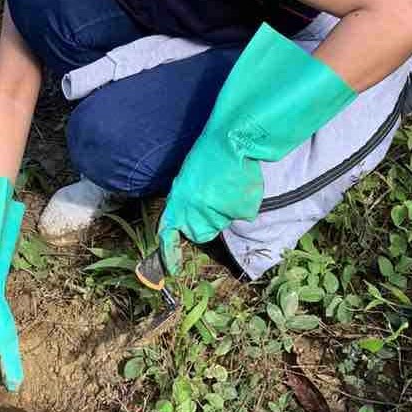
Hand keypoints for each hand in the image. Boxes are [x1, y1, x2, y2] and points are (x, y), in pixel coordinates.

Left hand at [157, 140, 262, 275]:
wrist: (232, 142)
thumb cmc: (208, 156)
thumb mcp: (187, 179)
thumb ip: (186, 203)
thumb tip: (190, 220)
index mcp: (179, 204)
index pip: (168, 234)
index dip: (169, 254)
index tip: (172, 269)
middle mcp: (196, 214)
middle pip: (201, 233)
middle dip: (206, 222)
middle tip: (213, 197)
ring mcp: (219, 215)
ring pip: (223, 222)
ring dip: (226, 209)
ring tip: (227, 184)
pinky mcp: (241, 212)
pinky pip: (243, 213)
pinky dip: (243, 202)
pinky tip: (240, 184)